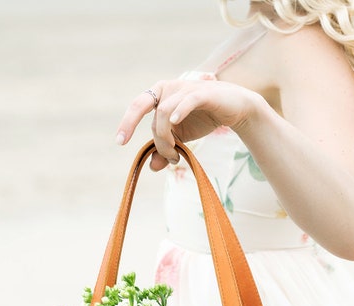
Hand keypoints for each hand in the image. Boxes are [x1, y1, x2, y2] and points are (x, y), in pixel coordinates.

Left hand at [116, 79, 260, 170]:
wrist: (234, 108)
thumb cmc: (203, 118)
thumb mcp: (182, 138)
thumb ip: (166, 150)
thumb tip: (152, 167)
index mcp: (160, 96)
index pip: (138, 106)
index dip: (127, 122)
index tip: (119, 141)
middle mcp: (169, 89)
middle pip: (154, 117)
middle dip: (156, 140)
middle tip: (164, 157)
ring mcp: (185, 89)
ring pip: (165, 113)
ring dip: (167, 138)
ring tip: (176, 154)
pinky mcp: (202, 93)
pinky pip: (186, 101)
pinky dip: (179, 112)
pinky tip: (175, 123)